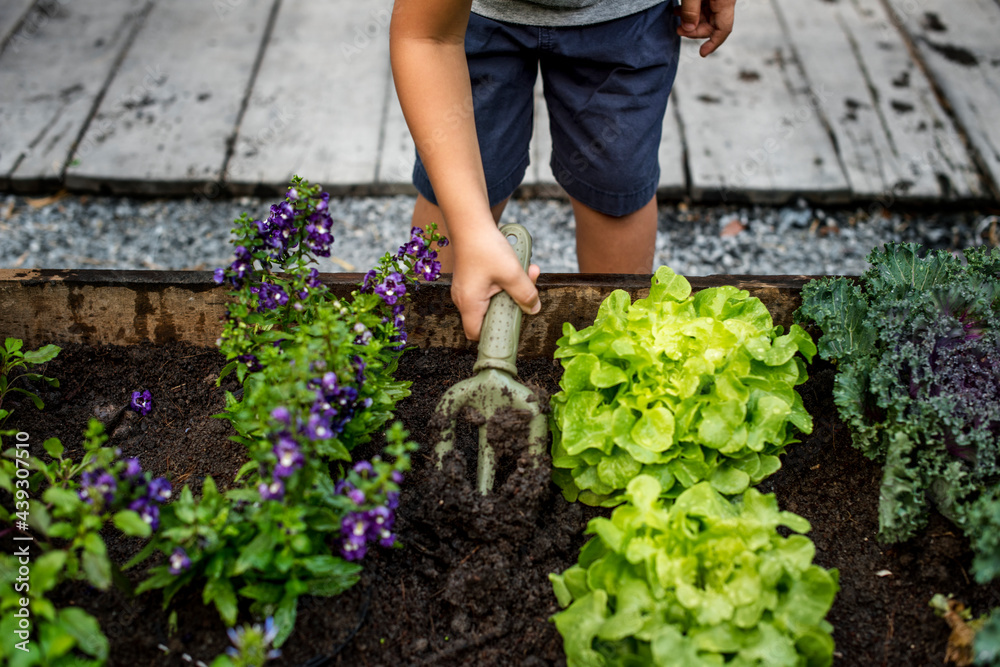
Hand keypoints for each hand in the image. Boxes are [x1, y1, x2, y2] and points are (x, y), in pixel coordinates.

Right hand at [450, 225, 540, 340]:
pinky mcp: (473, 278)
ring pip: (494, 299)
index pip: (476, 334)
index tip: (513, 325)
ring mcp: (467, 288)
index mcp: (470, 304)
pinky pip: (491, 287)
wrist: (470, 222)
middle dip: (514, 304)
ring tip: (529, 272)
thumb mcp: (512, 273)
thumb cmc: (485, 247)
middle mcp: (464, 299)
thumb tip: (534, 309)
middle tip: (529, 289)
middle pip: (490, 315)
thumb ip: (525, 294)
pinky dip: (505, 280)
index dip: (494, 335)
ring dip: (513, 289)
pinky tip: (518, 266)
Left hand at [676, 0, 735, 56]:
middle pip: (713, 24)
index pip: (723, 29)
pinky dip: (693, 11)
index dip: (713, 44)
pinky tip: (680, 9)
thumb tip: (688, 29)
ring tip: (676, 14)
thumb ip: (690, 11)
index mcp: (725, 2)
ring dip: (691, 19)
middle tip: (679, 29)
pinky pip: (705, 6)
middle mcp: (725, 1)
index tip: (702, 53)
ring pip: (707, 16)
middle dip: (694, 30)